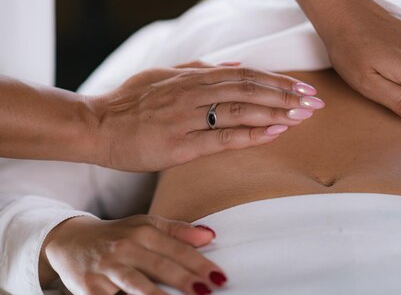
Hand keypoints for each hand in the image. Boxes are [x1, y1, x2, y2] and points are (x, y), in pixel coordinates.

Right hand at [40, 215, 224, 294]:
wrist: (70, 241)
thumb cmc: (118, 234)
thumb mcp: (146, 225)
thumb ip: (178, 231)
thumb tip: (210, 236)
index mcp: (143, 231)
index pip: (177, 249)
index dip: (199, 263)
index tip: (218, 276)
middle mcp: (125, 248)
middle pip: (161, 266)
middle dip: (186, 280)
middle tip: (208, 291)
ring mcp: (107, 269)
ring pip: (137, 285)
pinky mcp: (90, 289)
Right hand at [90, 62, 323, 171]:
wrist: (96, 125)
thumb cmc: (131, 100)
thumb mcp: (164, 73)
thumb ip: (199, 67)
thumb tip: (236, 64)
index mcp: (192, 76)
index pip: (245, 75)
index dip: (276, 80)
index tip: (303, 87)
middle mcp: (192, 92)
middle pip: (248, 90)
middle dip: (285, 95)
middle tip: (315, 102)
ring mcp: (186, 118)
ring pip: (239, 111)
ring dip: (275, 112)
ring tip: (303, 115)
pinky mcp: (179, 145)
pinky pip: (220, 139)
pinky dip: (249, 135)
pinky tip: (273, 133)